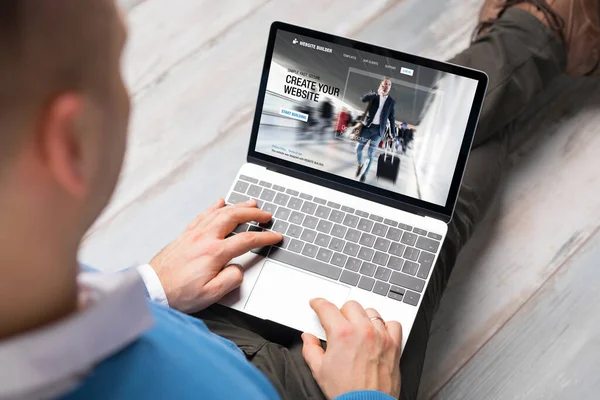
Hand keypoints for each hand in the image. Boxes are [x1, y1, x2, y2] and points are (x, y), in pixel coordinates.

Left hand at [149, 198, 281, 312]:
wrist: (151, 289)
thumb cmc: (178, 294)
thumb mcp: (211, 295)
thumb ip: (230, 280)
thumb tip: (239, 268)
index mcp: (214, 253)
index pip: (246, 240)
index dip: (264, 237)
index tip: (275, 236)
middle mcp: (204, 238)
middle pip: (234, 217)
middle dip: (253, 214)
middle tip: (266, 214)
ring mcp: (193, 234)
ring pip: (219, 212)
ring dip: (237, 206)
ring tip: (250, 204)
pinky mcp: (185, 235)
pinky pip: (203, 215)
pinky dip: (214, 207)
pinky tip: (219, 203)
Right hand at [301, 299, 401, 398]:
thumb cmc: (346, 392)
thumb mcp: (319, 370)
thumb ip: (311, 349)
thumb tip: (308, 338)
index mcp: (342, 333)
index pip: (327, 307)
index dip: (318, 303)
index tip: (317, 304)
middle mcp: (362, 330)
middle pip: (350, 305)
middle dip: (341, 312)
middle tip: (338, 323)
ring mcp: (380, 336)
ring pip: (371, 312)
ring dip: (362, 317)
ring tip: (357, 329)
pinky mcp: (394, 345)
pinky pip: (392, 324)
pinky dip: (385, 326)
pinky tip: (378, 333)